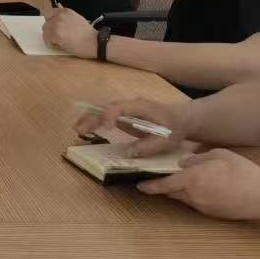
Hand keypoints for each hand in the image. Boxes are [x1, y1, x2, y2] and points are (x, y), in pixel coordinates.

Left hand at [43, 7, 98, 57]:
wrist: (96, 42)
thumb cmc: (88, 34)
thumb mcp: (77, 19)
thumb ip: (65, 18)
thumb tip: (55, 17)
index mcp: (65, 11)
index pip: (50, 14)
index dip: (52, 23)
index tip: (57, 29)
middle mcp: (60, 16)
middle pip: (46, 23)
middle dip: (51, 31)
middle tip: (59, 37)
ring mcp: (57, 25)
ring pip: (45, 32)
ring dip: (51, 38)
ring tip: (62, 42)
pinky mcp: (56, 35)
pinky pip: (47, 41)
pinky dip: (52, 45)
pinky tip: (62, 45)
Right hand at [70, 98, 195, 156]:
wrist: (181, 118)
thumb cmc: (175, 128)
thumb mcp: (166, 140)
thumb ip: (148, 146)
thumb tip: (128, 153)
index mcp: (140, 107)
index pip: (120, 107)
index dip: (111, 116)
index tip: (106, 128)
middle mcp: (130, 105)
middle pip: (106, 107)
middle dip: (92, 117)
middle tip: (79, 129)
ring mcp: (125, 109)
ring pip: (103, 110)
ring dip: (89, 118)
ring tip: (77, 129)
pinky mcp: (123, 116)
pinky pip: (106, 115)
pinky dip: (94, 121)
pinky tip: (86, 129)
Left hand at [138, 149, 259, 220]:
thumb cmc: (243, 171)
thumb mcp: (219, 155)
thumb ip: (197, 158)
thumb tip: (183, 163)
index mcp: (193, 179)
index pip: (164, 185)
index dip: (150, 186)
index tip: (139, 185)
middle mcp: (194, 196)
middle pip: (171, 193)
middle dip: (164, 186)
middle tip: (159, 178)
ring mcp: (203, 207)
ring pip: (183, 199)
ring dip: (179, 191)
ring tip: (184, 181)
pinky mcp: (212, 214)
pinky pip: (196, 204)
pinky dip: (193, 196)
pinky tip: (203, 188)